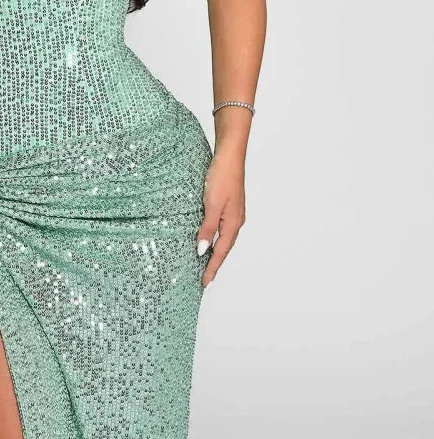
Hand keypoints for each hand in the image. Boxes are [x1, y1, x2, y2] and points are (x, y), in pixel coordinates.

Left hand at [196, 149, 245, 286]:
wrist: (230, 155)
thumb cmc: (222, 177)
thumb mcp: (211, 204)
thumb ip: (207, 228)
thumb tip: (202, 250)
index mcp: (233, 223)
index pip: (220, 252)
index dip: (212, 268)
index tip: (205, 283)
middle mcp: (235, 220)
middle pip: (224, 247)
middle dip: (215, 263)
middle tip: (205, 278)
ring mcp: (233, 212)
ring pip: (223, 237)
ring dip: (215, 250)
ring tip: (205, 262)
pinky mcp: (229, 204)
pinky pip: (222, 226)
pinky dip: (215, 236)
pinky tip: (208, 235)